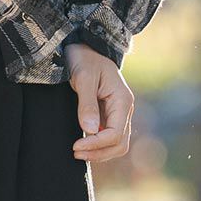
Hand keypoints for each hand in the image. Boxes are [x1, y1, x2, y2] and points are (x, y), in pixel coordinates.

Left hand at [66, 41, 134, 162]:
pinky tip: (82, 144)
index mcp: (123, 100)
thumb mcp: (83, 77)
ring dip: (100, 152)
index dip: (96, 144)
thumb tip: (89, 130)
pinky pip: (109, 137)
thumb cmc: (85, 58)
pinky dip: (98, 145)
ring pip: (117, 144)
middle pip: (120, 144)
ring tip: (78, 151)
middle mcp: (125, 109)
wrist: (86, 47)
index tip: (75, 146)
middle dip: (99, 153)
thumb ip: (87, 104)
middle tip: (75, 152)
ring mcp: (119, 113)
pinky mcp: (110, 115)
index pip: (115, 134)